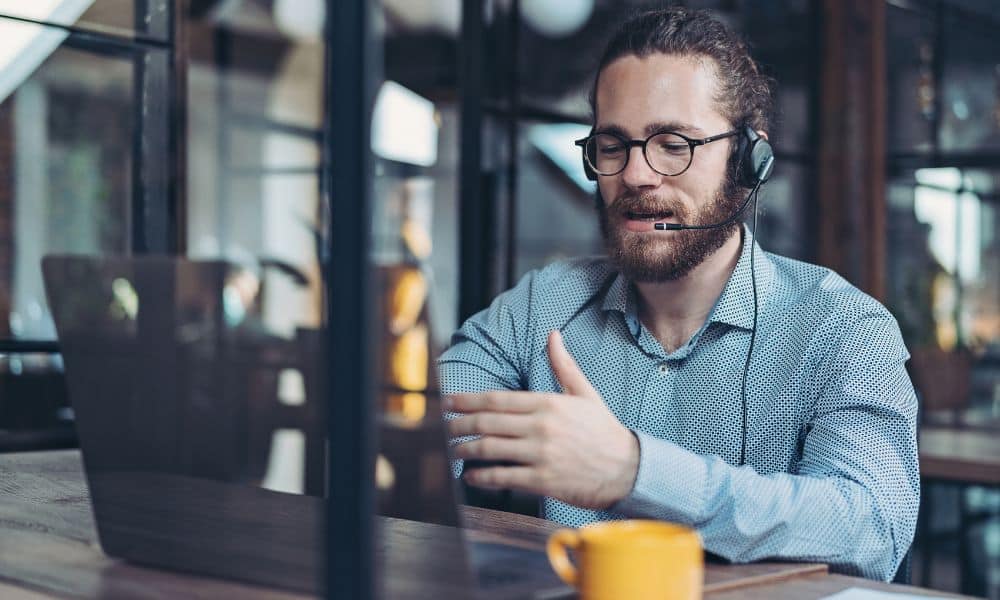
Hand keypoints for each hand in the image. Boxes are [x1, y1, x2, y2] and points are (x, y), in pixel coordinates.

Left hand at [446, 330, 639, 508]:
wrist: (627, 469)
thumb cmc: (603, 430)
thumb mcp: (585, 393)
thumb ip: (564, 365)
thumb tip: (554, 334)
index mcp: (548, 403)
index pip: (497, 399)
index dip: (467, 399)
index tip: (449, 401)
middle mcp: (541, 427)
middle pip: (487, 422)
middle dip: (459, 424)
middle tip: (442, 427)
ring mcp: (540, 454)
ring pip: (490, 449)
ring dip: (466, 450)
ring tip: (453, 451)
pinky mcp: (542, 480)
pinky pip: (503, 477)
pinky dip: (482, 477)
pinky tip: (471, 476)